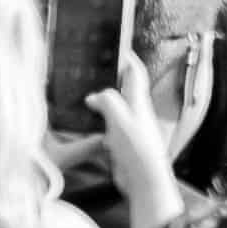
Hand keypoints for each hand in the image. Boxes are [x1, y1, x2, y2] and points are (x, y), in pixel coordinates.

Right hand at [49, 50, 187, 227]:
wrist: (144, 181)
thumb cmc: (136, 148)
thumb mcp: (121, 119)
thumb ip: (108, 102)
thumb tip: (94, 96)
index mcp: (138, 102)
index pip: (134, 73)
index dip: (127, 58)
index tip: (117, 45)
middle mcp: (136, 112)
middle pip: (124, 88)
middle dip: (111, 77)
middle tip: (92, 69)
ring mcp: (130, 127)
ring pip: (115, 106)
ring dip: (102, 99)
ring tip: (82, 92)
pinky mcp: (122, 142)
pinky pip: (109, 124)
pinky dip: (98, 119)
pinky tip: (85, 121)